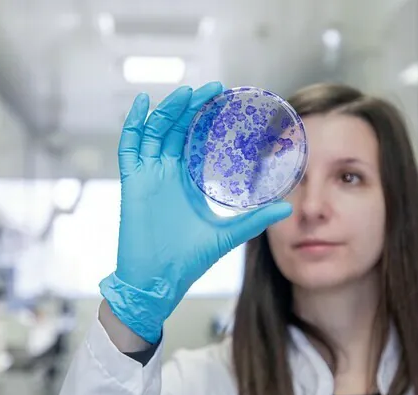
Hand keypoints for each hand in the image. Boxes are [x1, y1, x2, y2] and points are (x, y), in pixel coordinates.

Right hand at [99, 83, 291, 343]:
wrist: (158, 280)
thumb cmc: (189, 260)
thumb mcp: (227, 234)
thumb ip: (255, 220)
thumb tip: (288, 207)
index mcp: (188, 181)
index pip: (198, 141)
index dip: (209, 120)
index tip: (226, 100)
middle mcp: (168, 174)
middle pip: (178, 131)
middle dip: (193, 108)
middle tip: (213, 89)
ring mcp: (149, 176)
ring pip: (156, 133)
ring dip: (169, 112)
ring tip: (186, 93)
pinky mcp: (133, 183)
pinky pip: (130, 148)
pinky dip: (133, 126)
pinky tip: (143, 104)